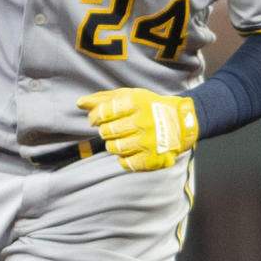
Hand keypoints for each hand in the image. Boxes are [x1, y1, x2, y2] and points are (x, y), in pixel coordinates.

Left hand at [77, 87, 197, 171]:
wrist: (181, 123)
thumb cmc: (149, 108)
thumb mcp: (129, 96)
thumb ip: (103, 99)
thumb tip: (79, 103)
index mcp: (137, 103)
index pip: (104, 112)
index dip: (95, 117)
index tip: (95, 119)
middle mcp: (143, 122)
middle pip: (106, 132)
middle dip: (106, 131)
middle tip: (115, 129)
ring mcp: (148, 142)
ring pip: (114, 148)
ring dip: (114, 144)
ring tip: (124, 139)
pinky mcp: (151, 159)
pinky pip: (125, 163)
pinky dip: (124, 158)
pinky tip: (133, 149)